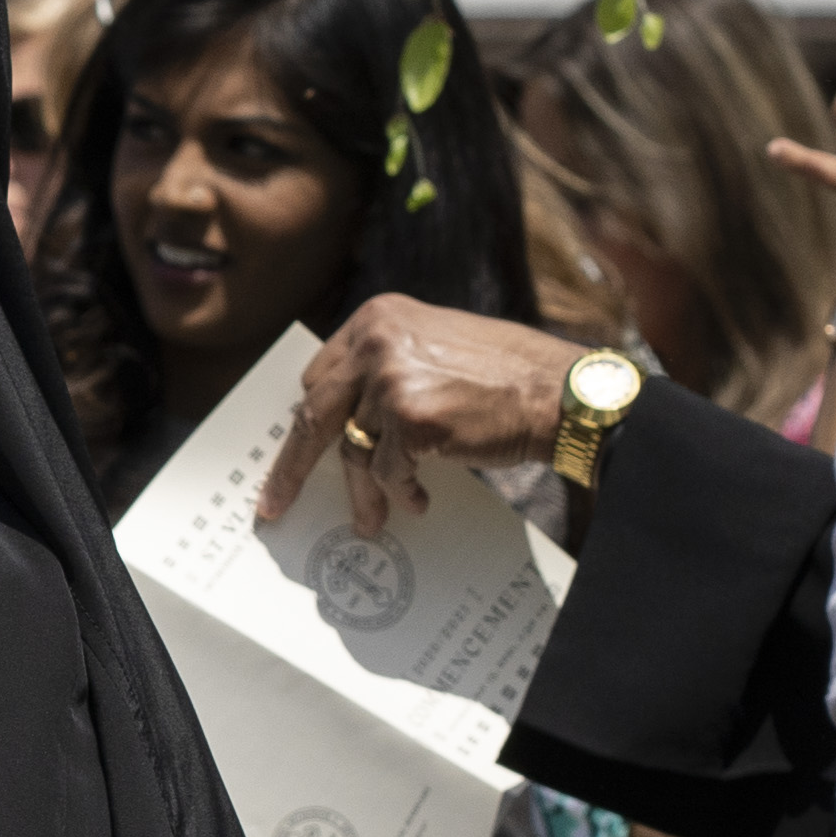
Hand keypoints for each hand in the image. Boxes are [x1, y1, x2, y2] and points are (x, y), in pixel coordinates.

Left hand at [253, 298, 579, 538]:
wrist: (560, 393)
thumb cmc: (506, 377)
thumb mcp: (434, 346)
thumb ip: (385, 367)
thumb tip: (343, 420)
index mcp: (377, 317)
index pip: (320, 376)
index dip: (308, 418)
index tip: (287, 449)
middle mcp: (377, 341)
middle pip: (314, 413)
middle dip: (292, 465)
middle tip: (274, 505)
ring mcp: (391, 379)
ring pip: (352, 450)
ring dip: (363, 492)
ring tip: (371, 519)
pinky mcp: (411, 419)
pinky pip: (387, 471)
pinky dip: (400, 492)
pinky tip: (418, 502)